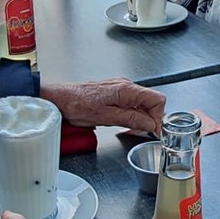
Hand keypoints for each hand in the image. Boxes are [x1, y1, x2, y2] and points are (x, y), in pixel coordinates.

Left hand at [41, 78, 165, 133]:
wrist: (60, 98)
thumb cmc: (77, 104)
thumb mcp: (106, 117)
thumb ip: (131, 119)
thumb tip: (150, 123)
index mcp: (127, 89)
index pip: (157, 99)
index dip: (159, 117)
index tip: (155, 131)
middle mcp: (126, 86)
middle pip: (151, 102)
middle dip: (151, 119)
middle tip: (144, 133)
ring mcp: (120, 89)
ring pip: (142, 104)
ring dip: (141, 118)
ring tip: (132, 130)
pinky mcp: (114, 93)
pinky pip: (131, 104)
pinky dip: (132, 115)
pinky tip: (125, 124)